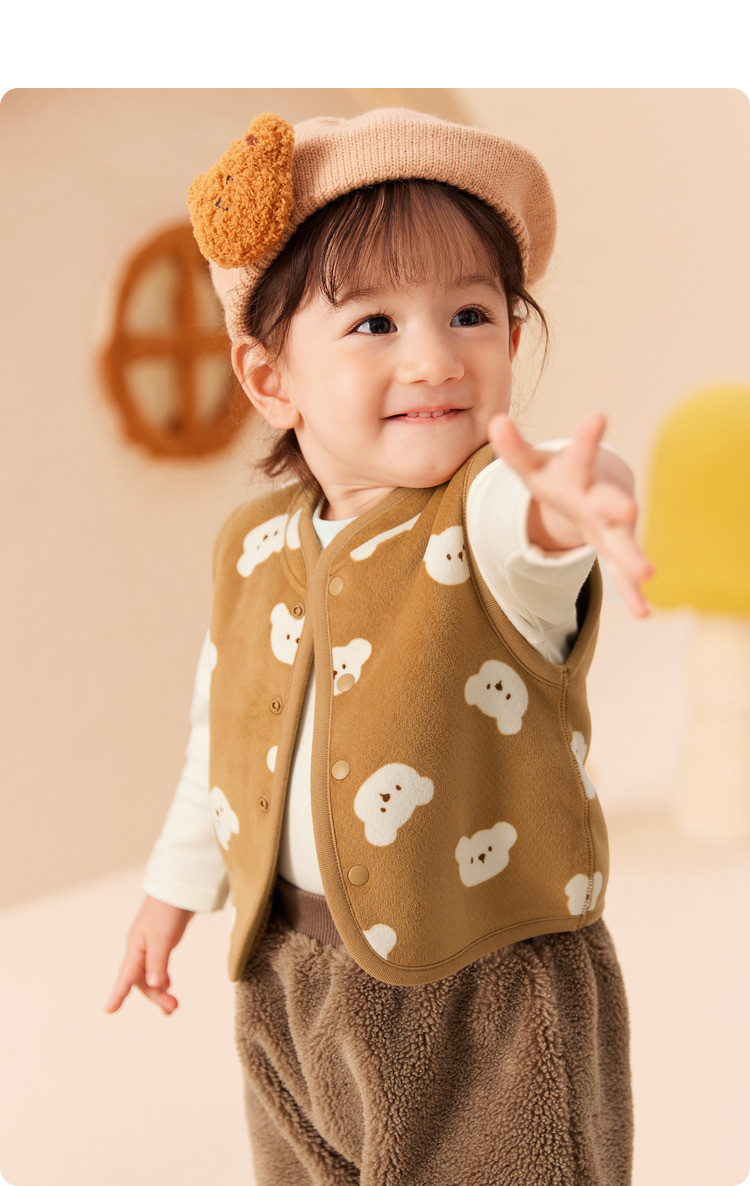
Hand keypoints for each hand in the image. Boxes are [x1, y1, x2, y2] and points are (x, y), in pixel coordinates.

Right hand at [104, 896, 193, 1015]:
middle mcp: (140, 950)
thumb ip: (158, 962)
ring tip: (172, 1007)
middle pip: (142, 981)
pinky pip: (158, 967)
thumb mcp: (162, 939)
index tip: (108, 1011)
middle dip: (155, 996)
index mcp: (135, 948)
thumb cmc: (166, 912)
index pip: (125, 976)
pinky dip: (162, 978)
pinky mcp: (162, 943)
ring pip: (150, 976)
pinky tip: (168, 985)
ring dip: (160, 991)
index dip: (118, 994)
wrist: (178, 890)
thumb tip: (154, 985)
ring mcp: (150, 947)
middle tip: (173, 1009)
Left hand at [488, 411, 653, 618]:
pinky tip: (643, 613)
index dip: (586, 438)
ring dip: (633, 557)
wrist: (596, 488)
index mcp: (578, 473)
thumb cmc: (559, 476)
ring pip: (623, 542)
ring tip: (648, 573)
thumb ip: (514, 448)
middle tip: (630, 507)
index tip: (599, 415)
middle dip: (618, 505)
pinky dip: (631, 593)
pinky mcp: (613, 548)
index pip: (579, 454)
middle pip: (608, 501)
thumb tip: (495, 420)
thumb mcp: (532, 465)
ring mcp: (610, 526)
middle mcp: (599, 498)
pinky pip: (621, 573)